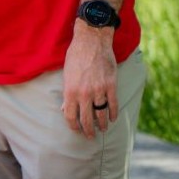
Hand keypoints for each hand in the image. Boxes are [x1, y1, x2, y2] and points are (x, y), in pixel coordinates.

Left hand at [61, 22, 118, 137]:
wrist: (92, 41)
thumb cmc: (76, 56)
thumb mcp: (66, 74)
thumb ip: (68, 93)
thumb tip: (65, 109)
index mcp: (70, 91)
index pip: (71, 116)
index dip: (74, 126)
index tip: (77, 131)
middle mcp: (84, 93)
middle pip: (86, 119)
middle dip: (88, 130)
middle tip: (90, 137)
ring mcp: (99, 90)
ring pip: (101, 114)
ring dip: (102, 124)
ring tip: (103, 130)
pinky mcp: (111, 85)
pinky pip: (113, 104)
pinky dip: (113, 113)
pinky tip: (113, 118)